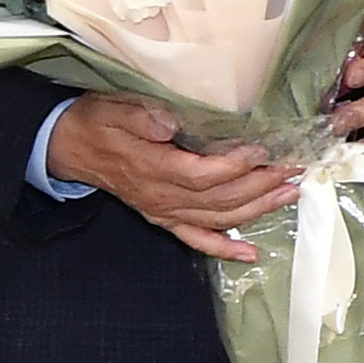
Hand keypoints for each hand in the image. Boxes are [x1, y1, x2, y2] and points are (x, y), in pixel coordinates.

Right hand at [46, 91, 293, 259]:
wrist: (69, 148)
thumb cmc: (95, 122)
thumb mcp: (112, 109)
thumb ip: (141, 115)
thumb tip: (168, 122)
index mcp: (152, 169)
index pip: (202, 174)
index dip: (235, 167)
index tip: (264, 152)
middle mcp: (162, 198)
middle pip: (219, 198)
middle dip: (261, 186)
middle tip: (294, 168)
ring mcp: (164, 212)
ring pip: (217, 218)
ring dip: (257, 210)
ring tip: (290, 193)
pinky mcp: (163, 218)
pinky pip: (196, 240)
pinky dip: (224, 249)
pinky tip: (250, 253)